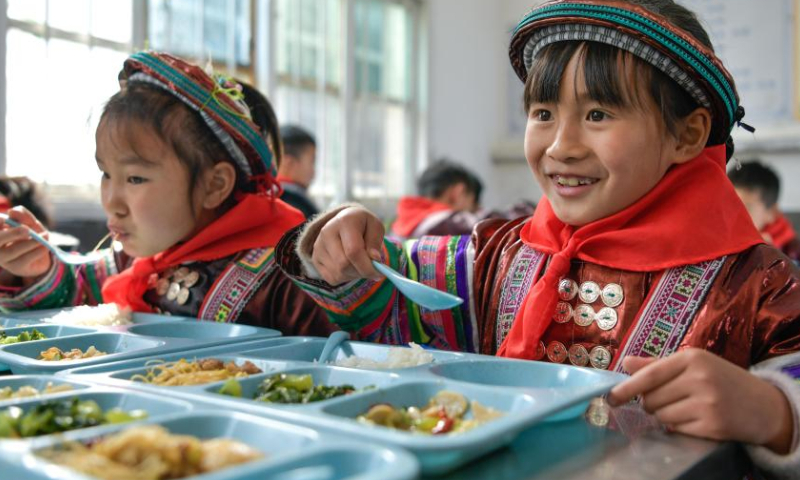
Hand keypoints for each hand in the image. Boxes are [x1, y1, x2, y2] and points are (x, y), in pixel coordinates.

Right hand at [0, 207, 51, 280]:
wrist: (41, 252)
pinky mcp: (14, 267)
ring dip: (31, 243)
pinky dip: (37, 251)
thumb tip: (11, 212)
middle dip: (12, 234)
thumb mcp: (29, 222)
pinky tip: (45, 246)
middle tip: (27, 229)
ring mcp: (3, 258)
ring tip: (45, 236)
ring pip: (13, 251)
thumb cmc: (31, 234)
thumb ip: (22, 215)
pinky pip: (24, 259)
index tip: (4, 219)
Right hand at [311, 206, 384, 284]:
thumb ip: (375, 242)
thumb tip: (374, 259)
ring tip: (359, 263)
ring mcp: (318, 247)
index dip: (367, 266)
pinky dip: (345, 277)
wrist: (344, 221)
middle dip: (361, 271)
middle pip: (344, 265)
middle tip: (371, 268)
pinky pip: (332, 278)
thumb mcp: (375, 226)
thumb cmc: (363, 225)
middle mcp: (327, 233)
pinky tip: (349, 266)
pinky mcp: (315, 259)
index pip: (353, 251)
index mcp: (345, 222)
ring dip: (354, 275)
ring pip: (339, 273)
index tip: (379, 272)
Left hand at [607, 348, 793, 453]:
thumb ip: (657, 365)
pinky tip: (694, 419)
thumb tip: (625, 363)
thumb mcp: (693, 365)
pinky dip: (678, 426)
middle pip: (651, 398)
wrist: (763, 404)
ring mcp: (708, 403)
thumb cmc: (721, 380)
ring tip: (684, 408)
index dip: (627, 387)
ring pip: (661, 415)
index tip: (610, 397)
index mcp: (692, 358)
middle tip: (667, 399)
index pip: (650, 374)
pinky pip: (677, 428)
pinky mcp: (713, 425)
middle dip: (650, 403)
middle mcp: (700, 378)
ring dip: (664, 415)